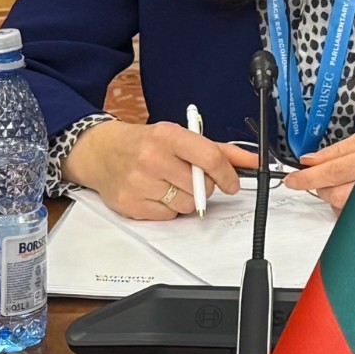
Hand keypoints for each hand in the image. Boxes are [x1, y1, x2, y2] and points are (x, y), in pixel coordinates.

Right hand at [65, 120, 260, 220]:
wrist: (101, 152)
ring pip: (187, 205)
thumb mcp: (180, 137)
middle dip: (204, 185)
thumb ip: (219, 149)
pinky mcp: (131, 205)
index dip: (228, 174)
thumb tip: (253, 161)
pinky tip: (156, 193)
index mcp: (168, 136)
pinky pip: (168, 216)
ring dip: (186, 198)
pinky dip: (168, 208)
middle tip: (190, 177)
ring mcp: (139, 183)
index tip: (232, 182)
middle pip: (201, 186)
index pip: (210, 157)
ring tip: (169, 183)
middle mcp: (152, 158)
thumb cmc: (144, 143)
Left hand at [283, 127, 354, 211]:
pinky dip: (349, 206)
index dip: (307, 177)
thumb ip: (337, 150)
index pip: (331, 172)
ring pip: (344, 207)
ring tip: (347, 181)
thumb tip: (310, 160)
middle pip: (334, 194)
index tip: (293, 180)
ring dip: (336, 196)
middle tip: (323, 176)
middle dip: (322, 187)